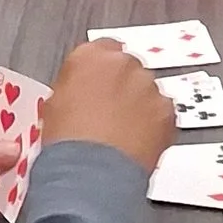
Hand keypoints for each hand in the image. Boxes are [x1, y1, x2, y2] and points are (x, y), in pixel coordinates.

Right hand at [38, 38, 174, 173]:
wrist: (90, 173)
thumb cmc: (67, 143)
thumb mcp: (55, 105)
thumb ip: (75, 86)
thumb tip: (82, 92)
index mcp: (90, 57)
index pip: (103, 49)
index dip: (102, 71)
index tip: (101, 85)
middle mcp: (122, 63)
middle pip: (128, 68)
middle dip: (123, 87)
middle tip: (112, 113)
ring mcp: (148, 85)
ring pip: (147, 90)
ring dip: (139, 106)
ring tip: (124, 133)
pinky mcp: (167, 109)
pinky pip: (162, 112)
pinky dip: (154, 125)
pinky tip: (137, 142)